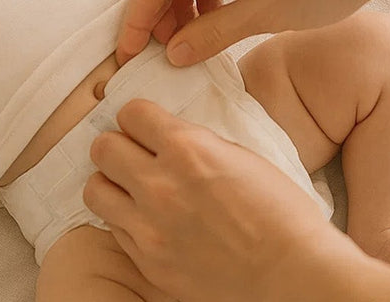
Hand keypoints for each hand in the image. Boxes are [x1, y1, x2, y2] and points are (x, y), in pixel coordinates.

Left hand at [85, 100, 351, 301]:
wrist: (293, 276)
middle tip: (134, 156)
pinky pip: (115, 230)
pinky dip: (126, 222)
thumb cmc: (280, 213)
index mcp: (186, 148)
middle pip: (103, 147)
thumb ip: (194, 142)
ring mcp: (150, 227)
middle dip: (118, 147)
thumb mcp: (238, 155)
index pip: (130, 113)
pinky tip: (149, 222)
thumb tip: (165, 135)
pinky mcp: (149, 263)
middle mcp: (159, 184)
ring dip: (112, 185)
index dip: (138, 119)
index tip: (146, 128)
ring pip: (95, 189)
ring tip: (131, 190)